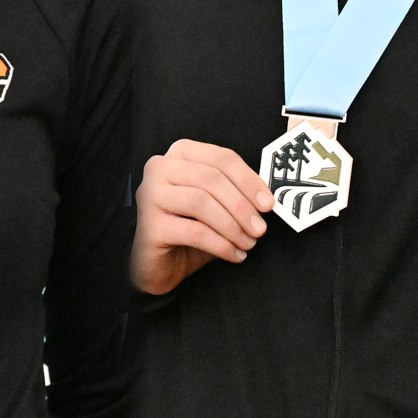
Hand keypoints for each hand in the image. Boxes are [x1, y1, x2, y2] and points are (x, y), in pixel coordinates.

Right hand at [132, 139, 273, 294]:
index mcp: (180, 154)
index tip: (268, 203)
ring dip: (232, 226)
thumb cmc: (190, 229)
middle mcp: (160, 169)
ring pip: (201, 202)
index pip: (222, 158)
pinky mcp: (149, 225)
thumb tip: (266, 198)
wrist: (161, 263)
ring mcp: (150, 195)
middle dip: (242, 205)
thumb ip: (236, 192)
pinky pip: (194, 231)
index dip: (249, 180)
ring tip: (248, 242)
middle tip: (260, 228)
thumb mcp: (217, 204)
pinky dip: (221, 245)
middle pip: (212, 178)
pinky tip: (233, 254)